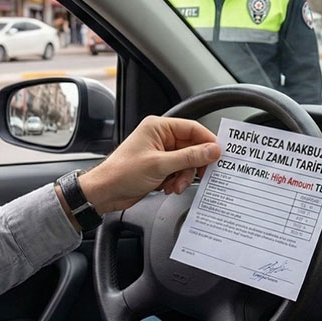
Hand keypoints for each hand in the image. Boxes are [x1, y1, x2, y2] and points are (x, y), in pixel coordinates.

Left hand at [78, 116, 219, 212]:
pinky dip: (177, 181)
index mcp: (158, 127)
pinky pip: (178, 172)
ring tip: (175, 186)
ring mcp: (160, 153)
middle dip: (193, 165)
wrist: (104, 193)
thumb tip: (212, 150)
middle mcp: (160, 137)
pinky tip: (168, 188)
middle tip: (197, 176)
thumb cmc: (121, 173)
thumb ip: (189, 157)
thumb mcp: (160, 165)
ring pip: (186, 162)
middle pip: (192, 147)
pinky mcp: (159, 168)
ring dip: (184, 177)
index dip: (207, 141)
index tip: (218, 155)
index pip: (192, 128)